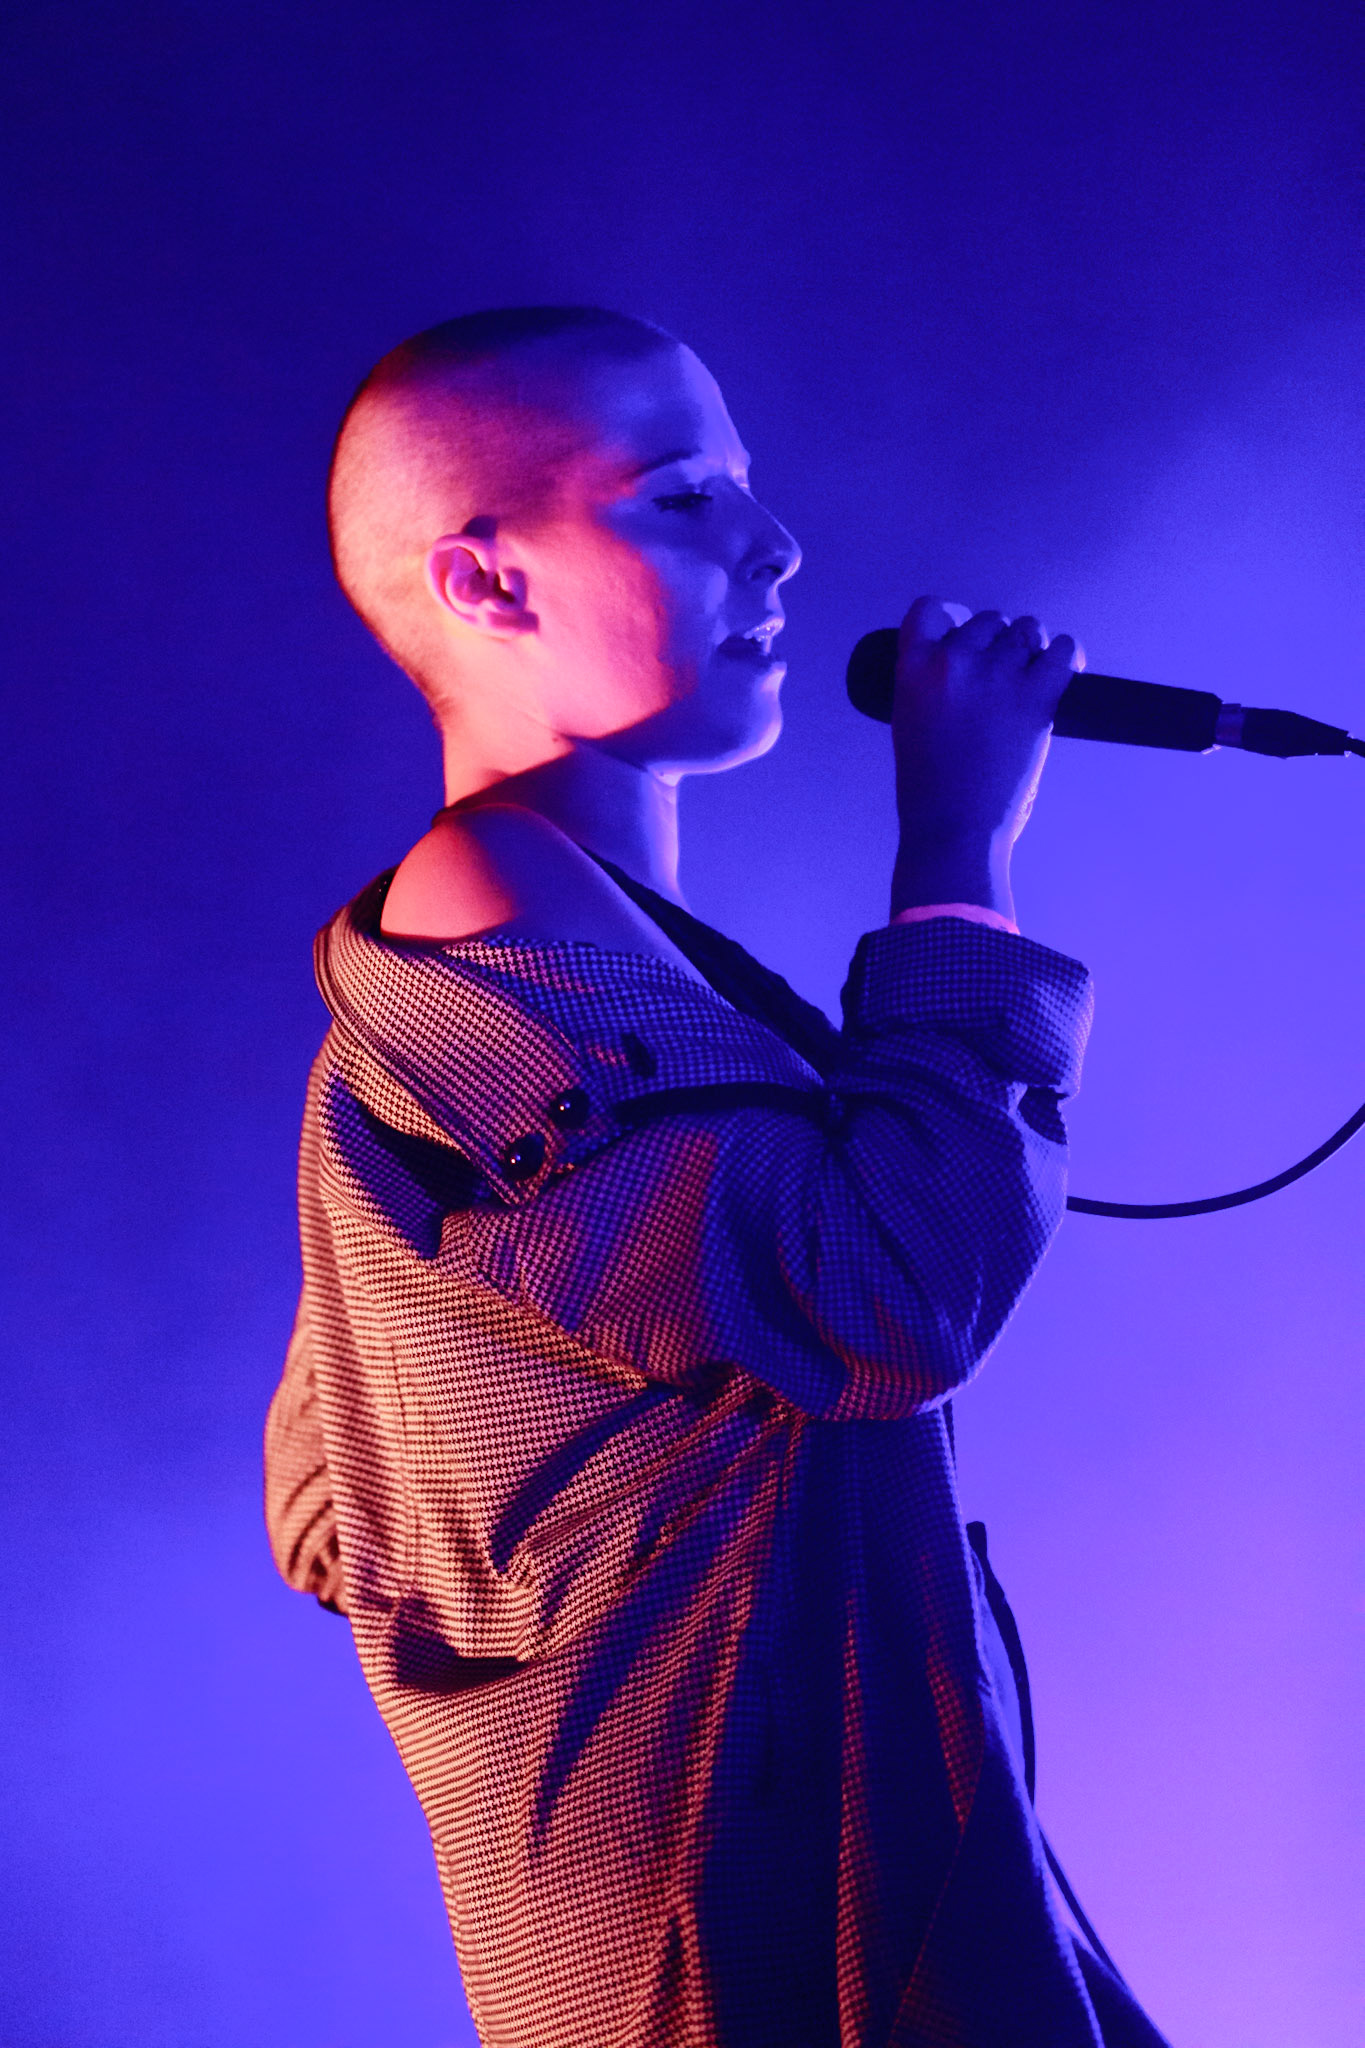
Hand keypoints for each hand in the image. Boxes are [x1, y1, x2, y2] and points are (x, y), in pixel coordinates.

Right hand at [889, 596, 1079, 920]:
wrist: (954, 829)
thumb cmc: (930, 789)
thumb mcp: (908, 722)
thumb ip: (930, 684)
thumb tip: (965, 661)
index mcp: (913, 670)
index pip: (931, 609)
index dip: (953, 617)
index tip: (965, 631)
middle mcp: (953, 664)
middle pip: (988, 621)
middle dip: (997, 642)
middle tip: (1001, 674)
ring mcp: (996, 677)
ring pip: (1026, 630)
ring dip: (1032, 648)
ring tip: (1031, 675)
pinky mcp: (1035, 697)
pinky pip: (1063, 651)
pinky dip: (1067, 655)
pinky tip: (1064, 668)